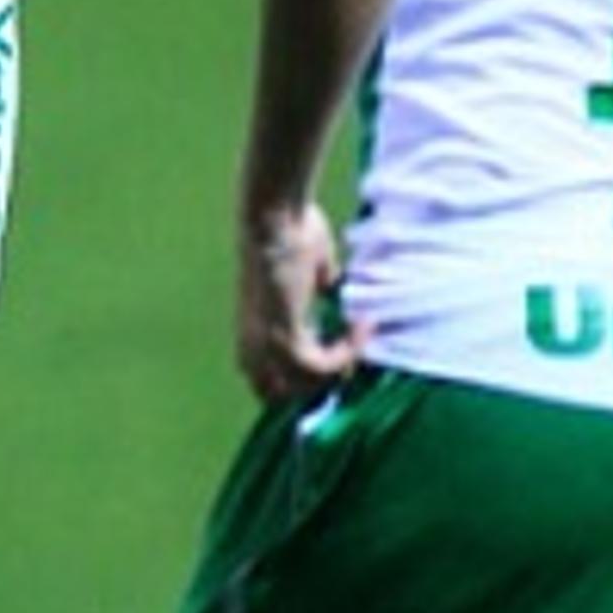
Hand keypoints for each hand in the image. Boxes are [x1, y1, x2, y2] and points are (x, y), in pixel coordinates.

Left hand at [235, 201, 355, 402]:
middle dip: (320, 383)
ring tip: (358, 335)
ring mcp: (266, 344)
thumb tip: (336, 295)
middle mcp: (252, 346)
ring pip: (305, 387)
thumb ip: (317, 291)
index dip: (301, 381)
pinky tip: (361, 326)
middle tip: (349, 354)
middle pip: (281, 396)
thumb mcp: (308, 271)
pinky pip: (321, 366)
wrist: (276, 216)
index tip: (337, 358)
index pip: (266, 385)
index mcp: (251, 334)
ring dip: (340, 366)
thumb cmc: (291, 231)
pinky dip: (348, 352)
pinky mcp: (285, 334)